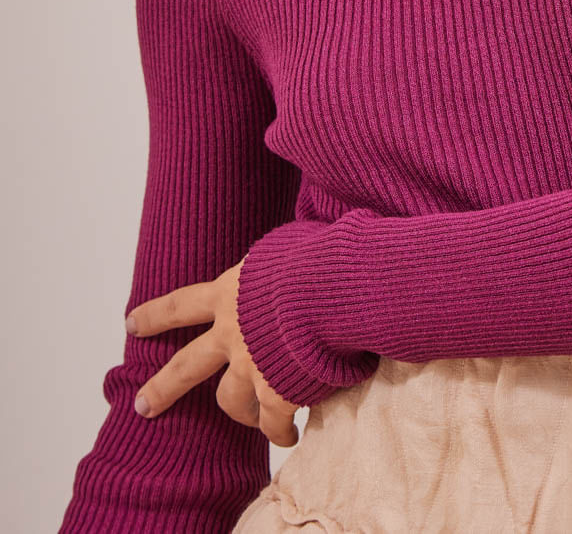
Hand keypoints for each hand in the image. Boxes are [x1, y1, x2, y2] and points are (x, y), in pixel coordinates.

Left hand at [125, 254, 301, 446]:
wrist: (329, 289)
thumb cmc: (314, 257)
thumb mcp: (282, 246)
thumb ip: (272, 261)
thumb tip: (285, 253)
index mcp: (230, 292)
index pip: (182, 304)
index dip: (155, 314)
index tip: (131, 323)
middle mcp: (231, 333)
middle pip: (186, 366)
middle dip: (163, 387)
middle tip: (143, 405)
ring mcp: (251, 367)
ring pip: (232, 402)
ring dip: (240, 414)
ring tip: (250, 423)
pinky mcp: (277, 393)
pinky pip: (274, 424)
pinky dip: (281, 431)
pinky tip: (288, 436)